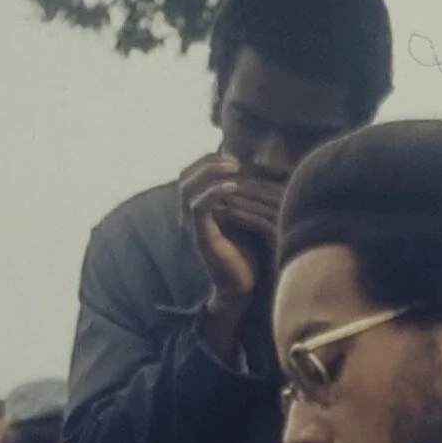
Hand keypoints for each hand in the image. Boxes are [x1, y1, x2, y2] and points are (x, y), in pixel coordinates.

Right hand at [178, 155, 283, 306]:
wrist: (244, 285)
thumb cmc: (247, 251)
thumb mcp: (244, 215)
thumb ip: (241, 194)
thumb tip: (258, 166)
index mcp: (196, 209)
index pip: (190, 173)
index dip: (208, 160)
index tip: (234, 158)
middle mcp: (188, 216)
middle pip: (184, 177)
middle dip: (207, 162)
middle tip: (234, 161)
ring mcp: (192, 227)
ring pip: (187, 189)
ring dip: (210, 173)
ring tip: (234, 167)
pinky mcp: (200, 237)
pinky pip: (198, 208)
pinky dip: (214, 193)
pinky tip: (234, 186)